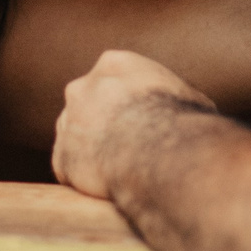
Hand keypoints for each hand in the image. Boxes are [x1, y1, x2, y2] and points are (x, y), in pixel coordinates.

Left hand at [52, 49, 217, 199]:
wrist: (158, 154)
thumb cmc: (181, 124)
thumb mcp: (188, 97)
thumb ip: (172, 98)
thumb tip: (186, 110)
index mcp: (114, 64)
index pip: (114, 78)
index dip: (129, 100)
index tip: (142, 118)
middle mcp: (83, 87)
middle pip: (88, 103)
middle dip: (103, 121)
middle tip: (127, 145)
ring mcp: (68, 121)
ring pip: (75, 136)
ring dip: (91, 150)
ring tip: (119, 169)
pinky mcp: (62, 157)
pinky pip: (70, 169)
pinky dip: (85, 179)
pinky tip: (108, 186)